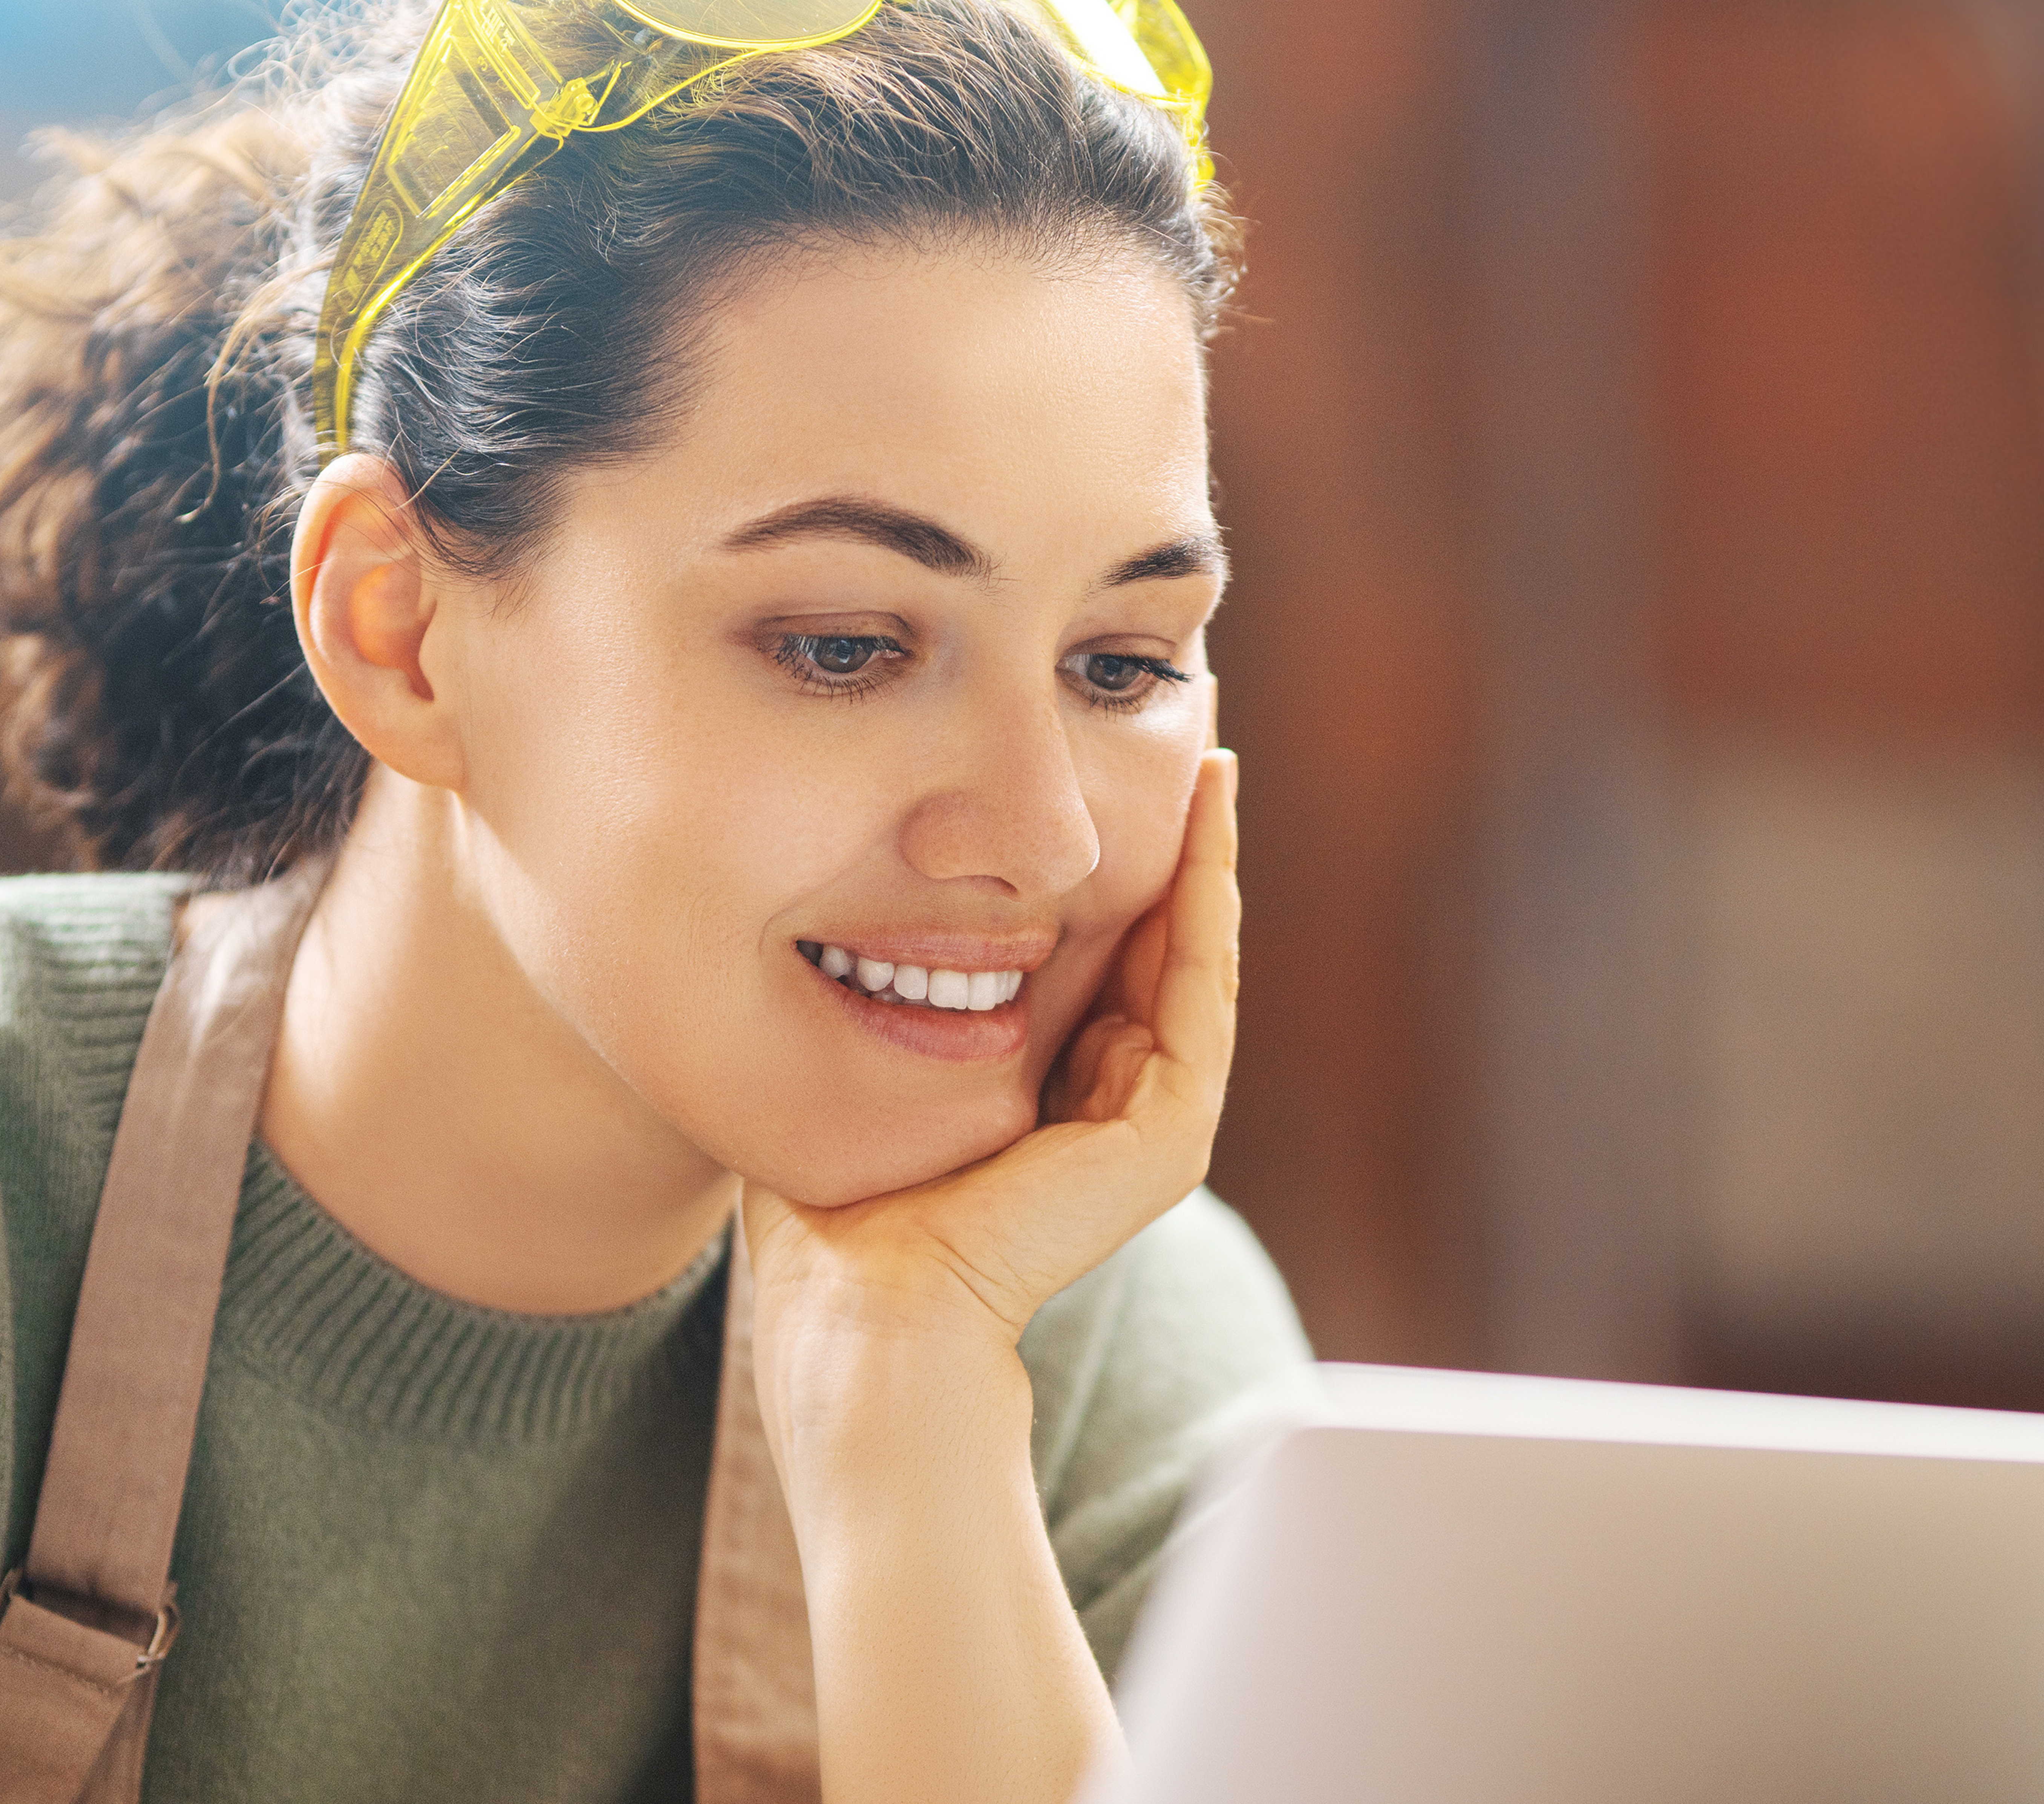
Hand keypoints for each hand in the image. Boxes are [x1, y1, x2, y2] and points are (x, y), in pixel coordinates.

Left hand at [741, 748, 1241, 1358]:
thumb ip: (876, 1010)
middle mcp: (1112, 1106)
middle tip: (1184, 725)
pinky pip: (1200, 994)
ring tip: (1211, 752)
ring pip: (1194, 956)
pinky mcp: (1167, 1137)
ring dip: (1207, 851)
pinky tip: (1206, 826)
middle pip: (1158, 944)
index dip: (1105, 864)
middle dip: (1171, 837)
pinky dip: (1208, 905)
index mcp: (1049, 1096)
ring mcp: (1152, 1124)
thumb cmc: (836, 1223)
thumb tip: (832, 919)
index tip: (1099, 770)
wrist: (863, 1318)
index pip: (1096, 958)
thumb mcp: (861, 1073)